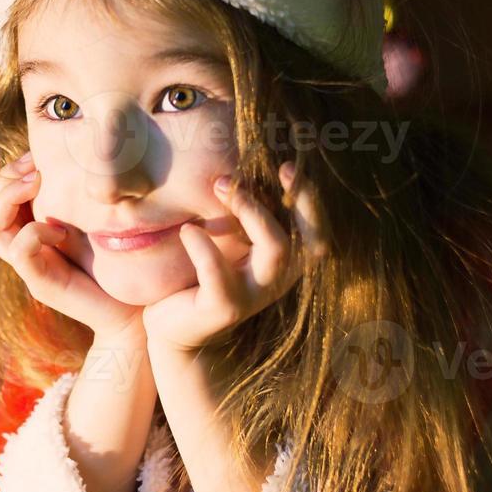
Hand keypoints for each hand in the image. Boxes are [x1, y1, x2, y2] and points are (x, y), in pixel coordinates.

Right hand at [0, 150, 143, 340]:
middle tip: (35, 166)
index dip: (9, 172)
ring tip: (38, 184)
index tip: (36, 155)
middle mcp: (23, 248)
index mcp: (31, 230)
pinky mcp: (41, 284)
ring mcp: (29, 267)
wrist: (135, 309)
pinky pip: (18, 250)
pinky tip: (61, 229)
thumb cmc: (118, 260)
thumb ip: (75, 194)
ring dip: (10, 198)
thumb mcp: (93, 216)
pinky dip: (34, 232)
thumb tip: (72, 151)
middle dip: (5, 180)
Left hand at [142, 160, 324, 353]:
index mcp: (284, 264)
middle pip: (310, 241)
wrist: (174, 326)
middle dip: (293, 199)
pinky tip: (187, 230)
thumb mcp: (228, 243)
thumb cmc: (202, 275)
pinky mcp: (224, 308)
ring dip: (252, 212)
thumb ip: (242, 217)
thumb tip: (239, 169)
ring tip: (221, 186)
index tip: (287, 165)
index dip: (310, 199)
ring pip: (276, 251)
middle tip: (263, 171)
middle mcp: (277, 280)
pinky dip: (204, 247)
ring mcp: (253, 296)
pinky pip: (219, 274)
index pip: (317, 232)